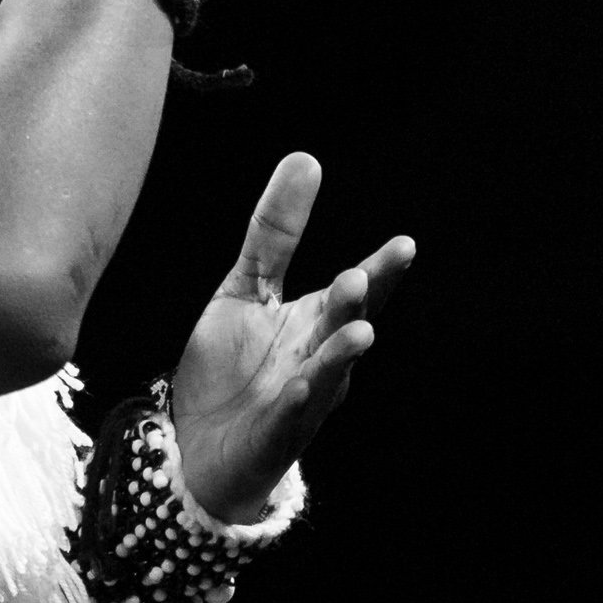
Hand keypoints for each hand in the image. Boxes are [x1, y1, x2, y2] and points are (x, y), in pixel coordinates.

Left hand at [170, 154, 413, 521]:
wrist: (198, 444)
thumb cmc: (232, 367)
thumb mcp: (246, 288)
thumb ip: (274, 232)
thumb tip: (306, 158)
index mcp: (315, 324)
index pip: (355, 293)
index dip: (380, 271)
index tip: (405, 245)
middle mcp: (318, 361)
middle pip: (344, 328)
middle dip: (356, 305)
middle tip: (363, 276)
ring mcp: (300, 402)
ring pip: (328, 377)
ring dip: (342, 355)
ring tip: (360, 332)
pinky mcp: (274, 437)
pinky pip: (290, 421)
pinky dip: (299, 404)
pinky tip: (303, 387)